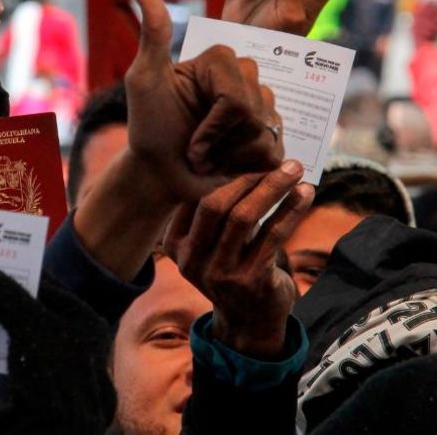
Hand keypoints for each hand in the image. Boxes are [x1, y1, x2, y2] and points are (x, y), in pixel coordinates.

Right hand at [0, 267, 114, 434]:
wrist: (49, 434)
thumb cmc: (53, 377)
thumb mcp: (30, 326)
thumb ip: (6, 297)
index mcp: (83, 323)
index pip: (48, 285)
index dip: (18, 270)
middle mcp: (72, 343)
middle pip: (30, 307)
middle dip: (0, 294)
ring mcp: (50, 366)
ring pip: (14, 331)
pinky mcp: (28, 387)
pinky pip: (4, 354)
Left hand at [126, 0, 282, 201]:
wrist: (160, 175)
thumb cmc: (149, 127)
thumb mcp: (144, 80)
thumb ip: (153, 34)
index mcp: (220, 60)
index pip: (236, 92)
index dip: (212, 122)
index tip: (187, 131)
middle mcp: (245, 78)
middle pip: (255, 108)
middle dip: (219, 137)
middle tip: (195, 146)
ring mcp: (263, 109)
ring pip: (266, 130)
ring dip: (229, 154)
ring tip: (209, 155)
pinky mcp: (272, 140)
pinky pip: (275, 152)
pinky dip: (245, 167)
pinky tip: (227, 166)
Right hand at [163, 164, 313, 358]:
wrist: (248, 325)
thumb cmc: (233, 273)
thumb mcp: (211, 247)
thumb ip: (216, 216)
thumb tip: (241, 163)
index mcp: (177, 246)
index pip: (195, 198)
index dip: (222, 173)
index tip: (250, 157)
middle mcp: (192, 260)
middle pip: (214, 204)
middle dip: (246, 177)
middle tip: (276, 161)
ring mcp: (220, 273)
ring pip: (244, 217)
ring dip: (272, 188)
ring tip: (294, 169)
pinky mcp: (251, 280)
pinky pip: (273, 235)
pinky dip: (291, 209)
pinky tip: (305, 193)